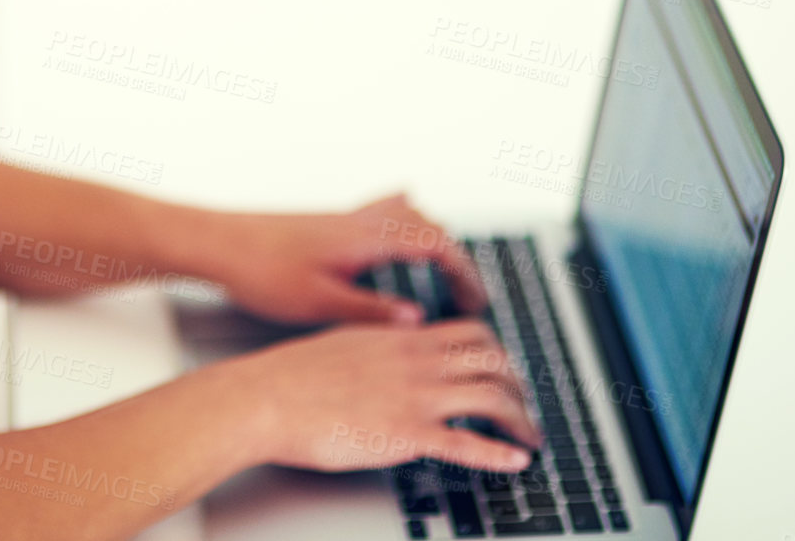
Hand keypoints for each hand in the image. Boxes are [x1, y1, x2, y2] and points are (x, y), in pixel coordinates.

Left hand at [197, 193, 488, 325]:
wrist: (216, 242)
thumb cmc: (260, 271)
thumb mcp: (318, 303)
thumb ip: (371, 311)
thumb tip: (417, 320)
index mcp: (364, 238)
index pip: (434, 244)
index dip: (464, 273)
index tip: (477, 302)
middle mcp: (359, 220)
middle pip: (428, 225)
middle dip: (455, 259)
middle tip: (467, 295)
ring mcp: (343, 217)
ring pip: (405, 212)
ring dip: (431, 236)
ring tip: (443, 268)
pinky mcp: (327, 222)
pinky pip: (380, 209)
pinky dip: (402, 218)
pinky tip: (396, 228)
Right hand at [237, 318, 542, 471]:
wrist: (265, 397)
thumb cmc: (292, 374)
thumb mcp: (345, 338)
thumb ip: (379, 338)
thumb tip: (396, 335)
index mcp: (401, 338)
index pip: (471, 332)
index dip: (497, 352)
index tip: (503, 370)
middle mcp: (416, 362)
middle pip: (493, 360)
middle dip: (518, 383)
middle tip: (523, 405)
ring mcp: (414, 397)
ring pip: (491, 396)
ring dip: (520, 419)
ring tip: (529, 438)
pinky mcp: (405, 434)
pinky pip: (466, 443)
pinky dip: (499, 453)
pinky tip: (516, 461)